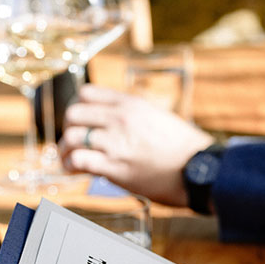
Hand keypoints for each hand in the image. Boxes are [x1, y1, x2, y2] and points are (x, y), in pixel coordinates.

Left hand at [59, 85, 212, 204]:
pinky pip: (79, 160)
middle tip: (72, 141)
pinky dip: (71, 165)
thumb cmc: (184, 147)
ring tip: (69, 159)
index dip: (78, 108)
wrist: (199, 169)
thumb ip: (133, 116)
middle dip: (69, 128)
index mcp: (131, 104)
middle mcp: (120, 119)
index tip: (80, 121)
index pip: (87, 93)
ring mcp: (116, 143)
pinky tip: (73, 170)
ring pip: (71, 137)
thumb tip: (114, 122)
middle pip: (73, 114)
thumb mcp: (158, 116)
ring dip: (65, 149)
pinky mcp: (114, 167)